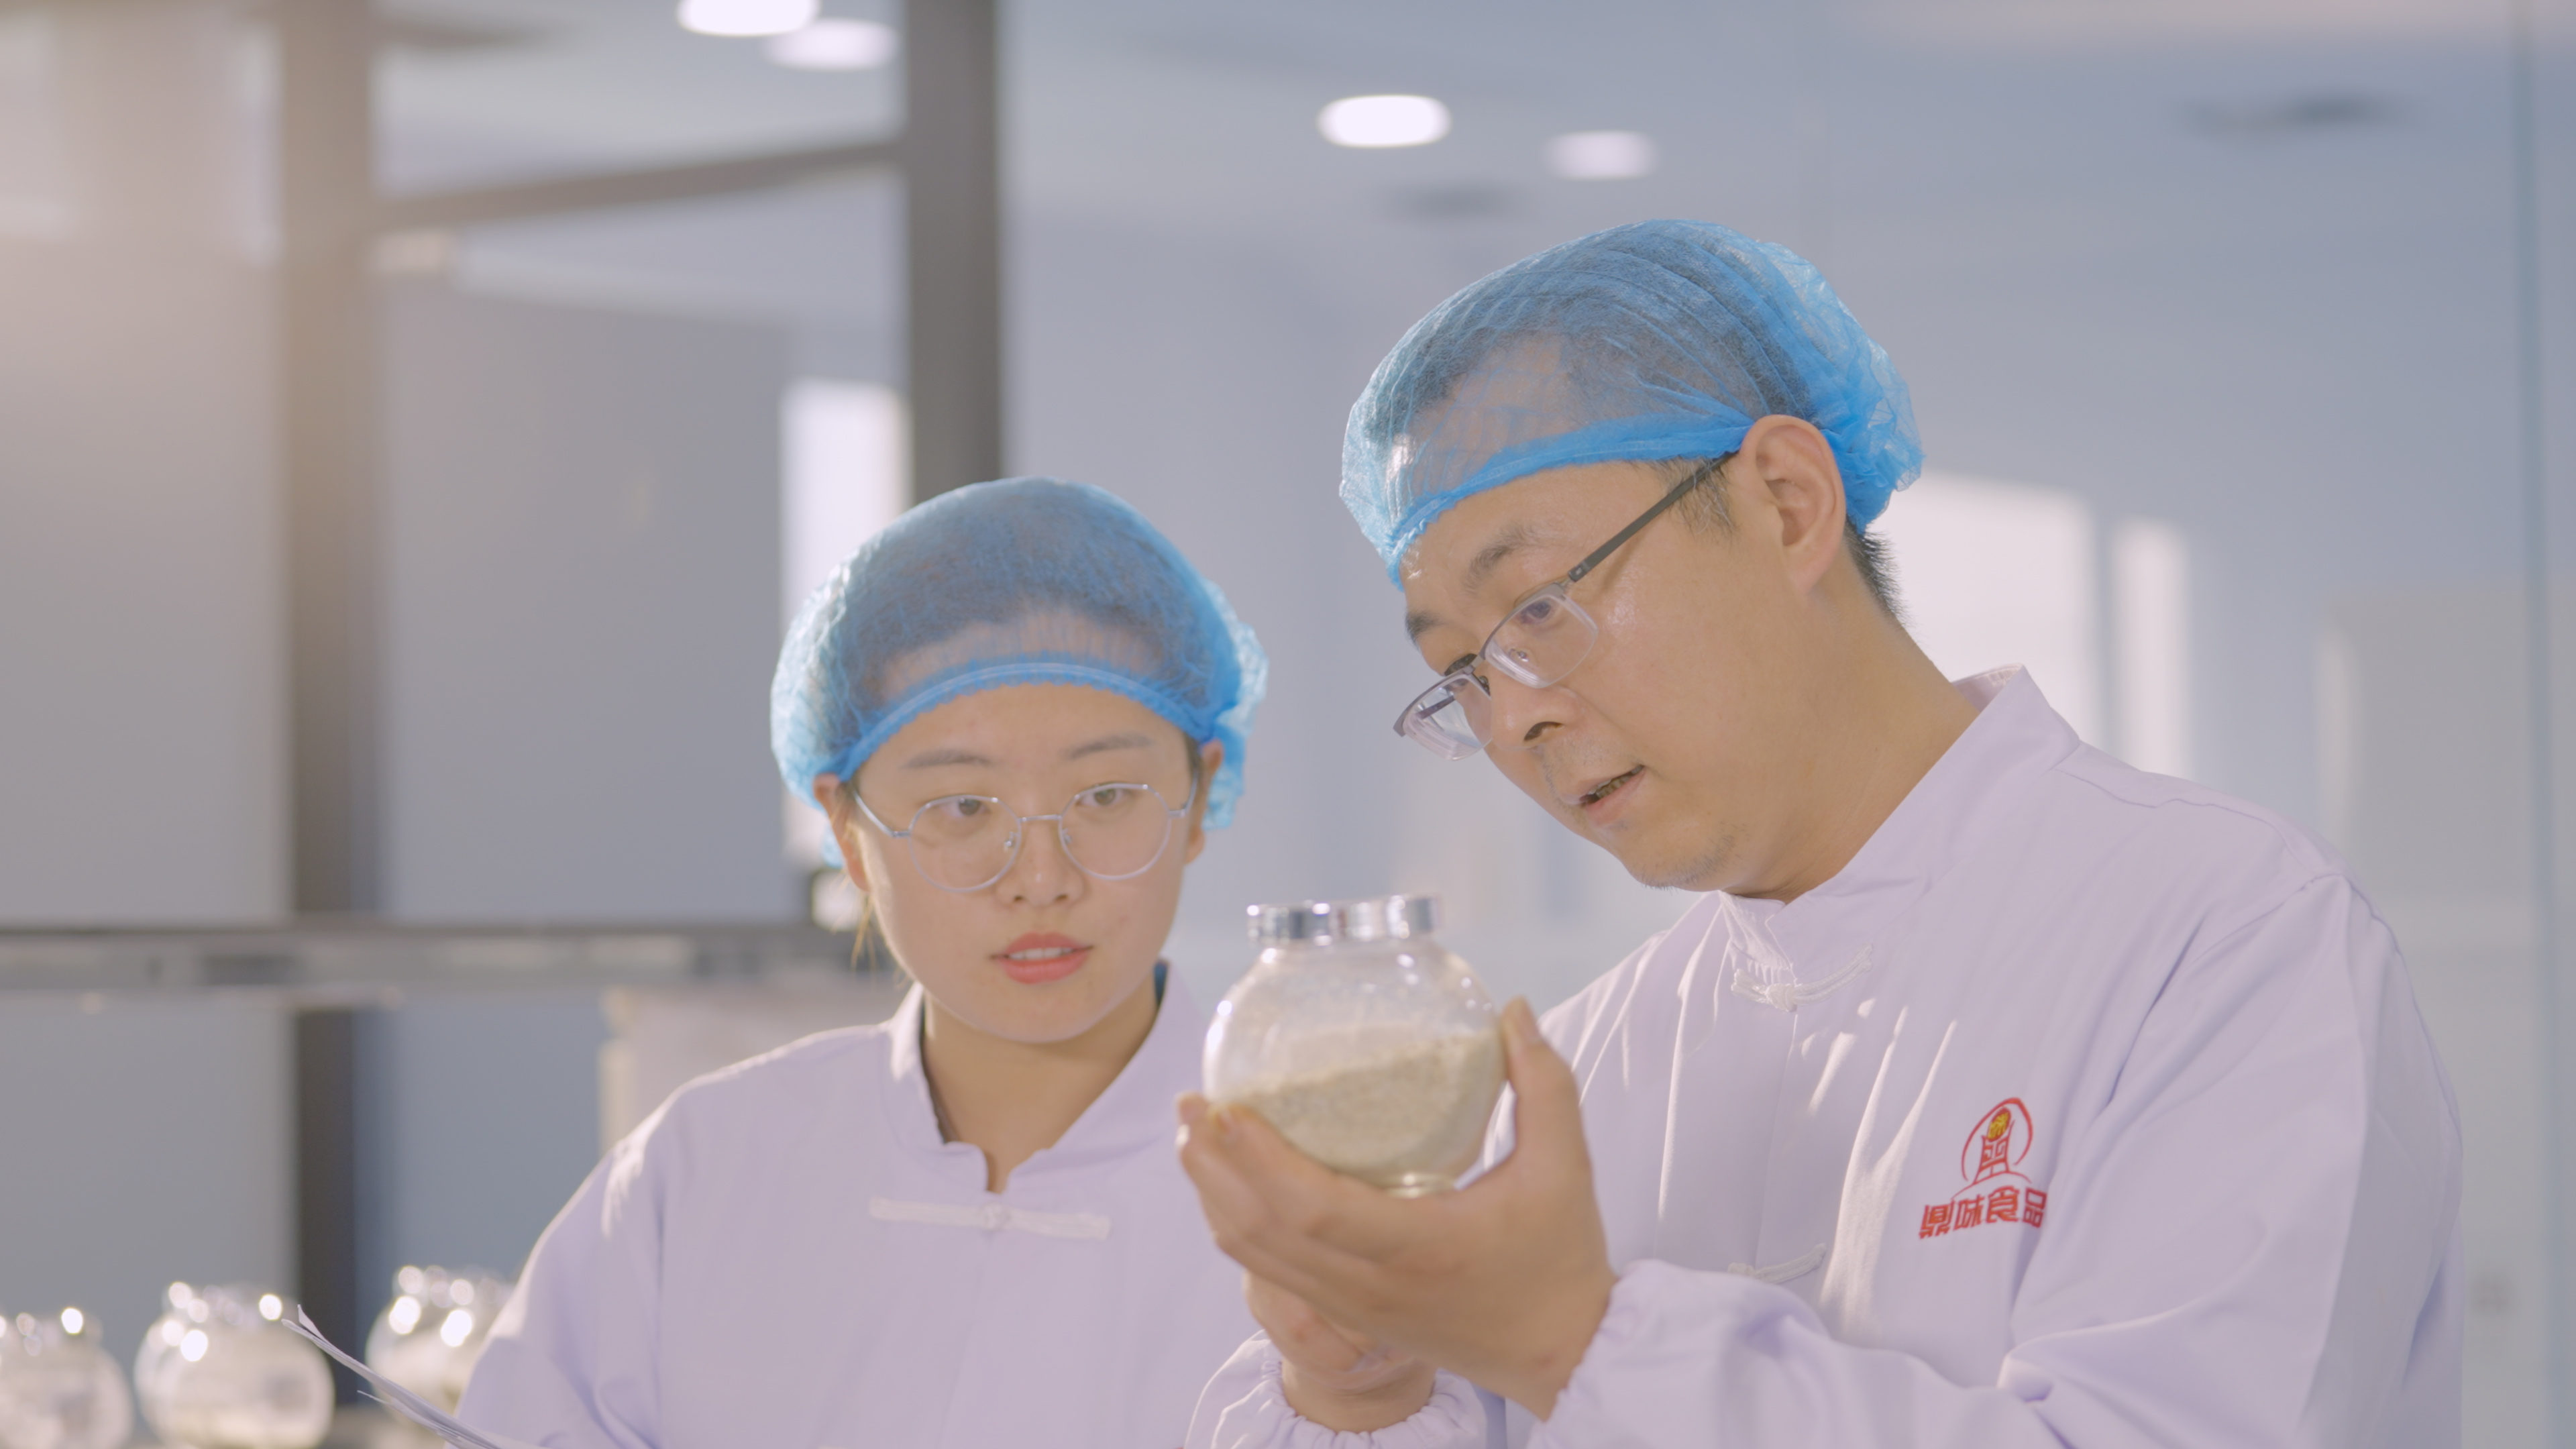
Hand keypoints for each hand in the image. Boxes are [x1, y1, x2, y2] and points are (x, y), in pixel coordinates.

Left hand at [1177, 998, 1615, 1418]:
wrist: (1560, 1353)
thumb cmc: (1561, 1260)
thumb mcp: (1565, 1168)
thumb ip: (1544, 1086)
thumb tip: (1516, 1011)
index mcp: (1418, 1247)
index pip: (1314, 1209)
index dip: (1261, 1159)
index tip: (1229, 1107)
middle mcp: (1371, 1284)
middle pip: (1259, 1232)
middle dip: (1211, 1167)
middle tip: (1191, 1102)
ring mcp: (1352, 1307)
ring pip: (1255, 1257)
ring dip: (1213, 1195)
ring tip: (1194, 1135)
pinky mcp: (1348, 1315)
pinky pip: (1271, 1272)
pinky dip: (1238, 1225)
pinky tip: (1230, 1184)